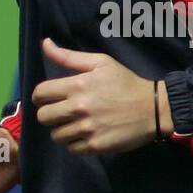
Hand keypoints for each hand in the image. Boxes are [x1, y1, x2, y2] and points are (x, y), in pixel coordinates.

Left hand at [32, 37, 163, 155]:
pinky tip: (86, 134)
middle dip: (49, 114)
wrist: (153, 108)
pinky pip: (71, 148)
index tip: (47, 99)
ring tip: (76, 124)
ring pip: (56, 135)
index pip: (40, 94)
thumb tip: (45, 43)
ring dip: (62, 130)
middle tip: (62, 113)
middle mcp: (78, 108)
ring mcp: (87, 129)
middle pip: (43, 117)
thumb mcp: (100, 63)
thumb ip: (69, 56)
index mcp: (77, 85)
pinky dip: (75, 143)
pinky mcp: (95, 145)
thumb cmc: (125, 83)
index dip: (39, 97)